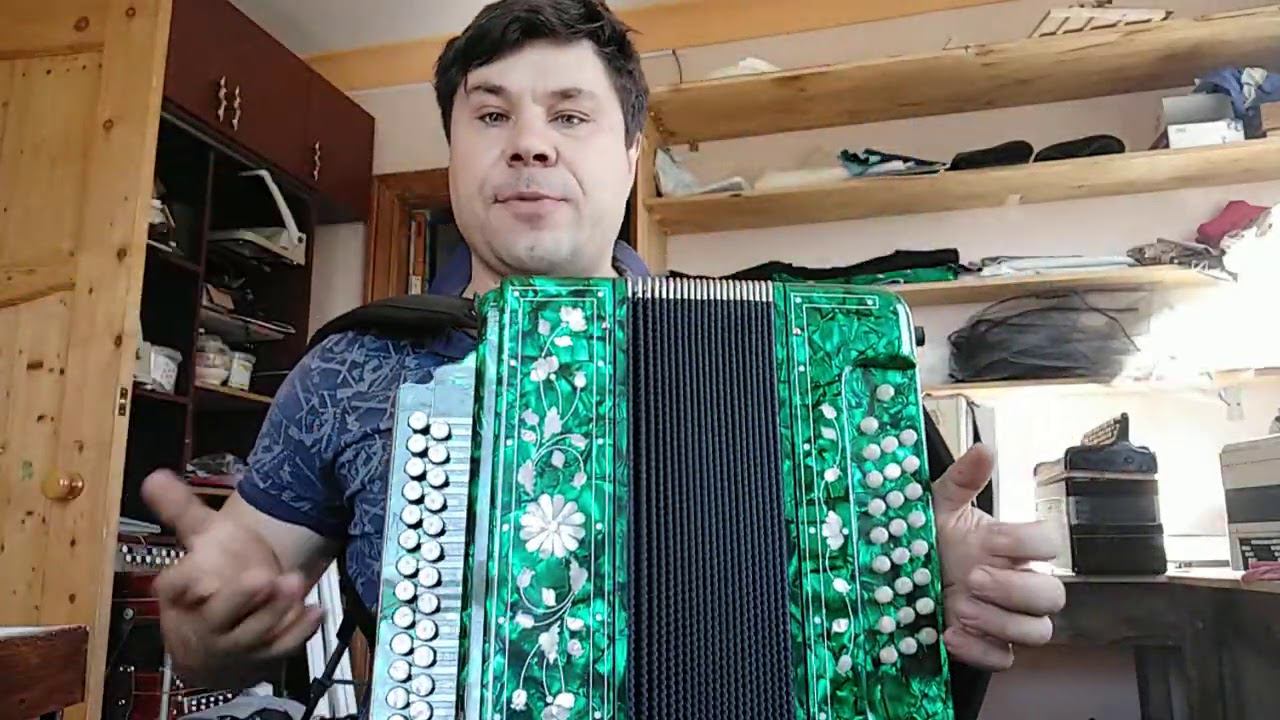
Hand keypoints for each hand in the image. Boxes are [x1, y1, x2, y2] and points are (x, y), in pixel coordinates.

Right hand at [142, 470, 323, 686]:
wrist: (226, 631)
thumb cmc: (211, 577)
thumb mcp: (199, 541)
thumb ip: (181, 511)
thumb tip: (154, 476)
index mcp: (181, 599)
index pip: (174, 590)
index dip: (185, 584)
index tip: (201, 576)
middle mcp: (203, 626)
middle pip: (216, 618)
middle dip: (239, 599)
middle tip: (264, 577)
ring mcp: (235, 645)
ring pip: (253, 634)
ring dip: (275, 611)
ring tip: (295, 582)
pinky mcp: (264, 656)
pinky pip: (281, 648)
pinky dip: (298, 632)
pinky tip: (315, 611)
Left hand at [931, 444, 1065, 669]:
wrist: (898, 575)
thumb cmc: (929, 539)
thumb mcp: (937, 506)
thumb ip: (962, 480)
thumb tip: (984, 449)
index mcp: (1011, 547)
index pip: (1050, 543)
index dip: (1027, 543)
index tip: (990, 539)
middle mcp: (1017, 584)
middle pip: (1053, 595)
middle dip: (1015, 589)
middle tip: (973, 579)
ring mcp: (1006, 617)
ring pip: (1037, 631)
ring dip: (1001, 622)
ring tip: (960, 608)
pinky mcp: (989, 644)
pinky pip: (1005, 659)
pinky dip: (981, 650)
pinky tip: (950, 634)